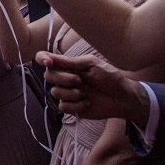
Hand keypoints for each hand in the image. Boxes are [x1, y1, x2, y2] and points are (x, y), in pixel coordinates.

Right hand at [35, 51, 150, 123]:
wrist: (122, 98)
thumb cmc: (110, 78)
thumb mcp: (91, 64)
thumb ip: (69, 62)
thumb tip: (49, 57)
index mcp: (68, 65)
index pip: (45, 59)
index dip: (42, 59)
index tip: (49, 63)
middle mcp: (65, 78)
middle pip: (48, 77)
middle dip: (63, 79)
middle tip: (80, 81)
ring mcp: (67, 93)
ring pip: (55, 93)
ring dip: (72, 94)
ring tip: (86, 94)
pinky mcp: (72, 108)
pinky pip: (62, 107)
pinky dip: (76, 106)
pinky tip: (87, 103)